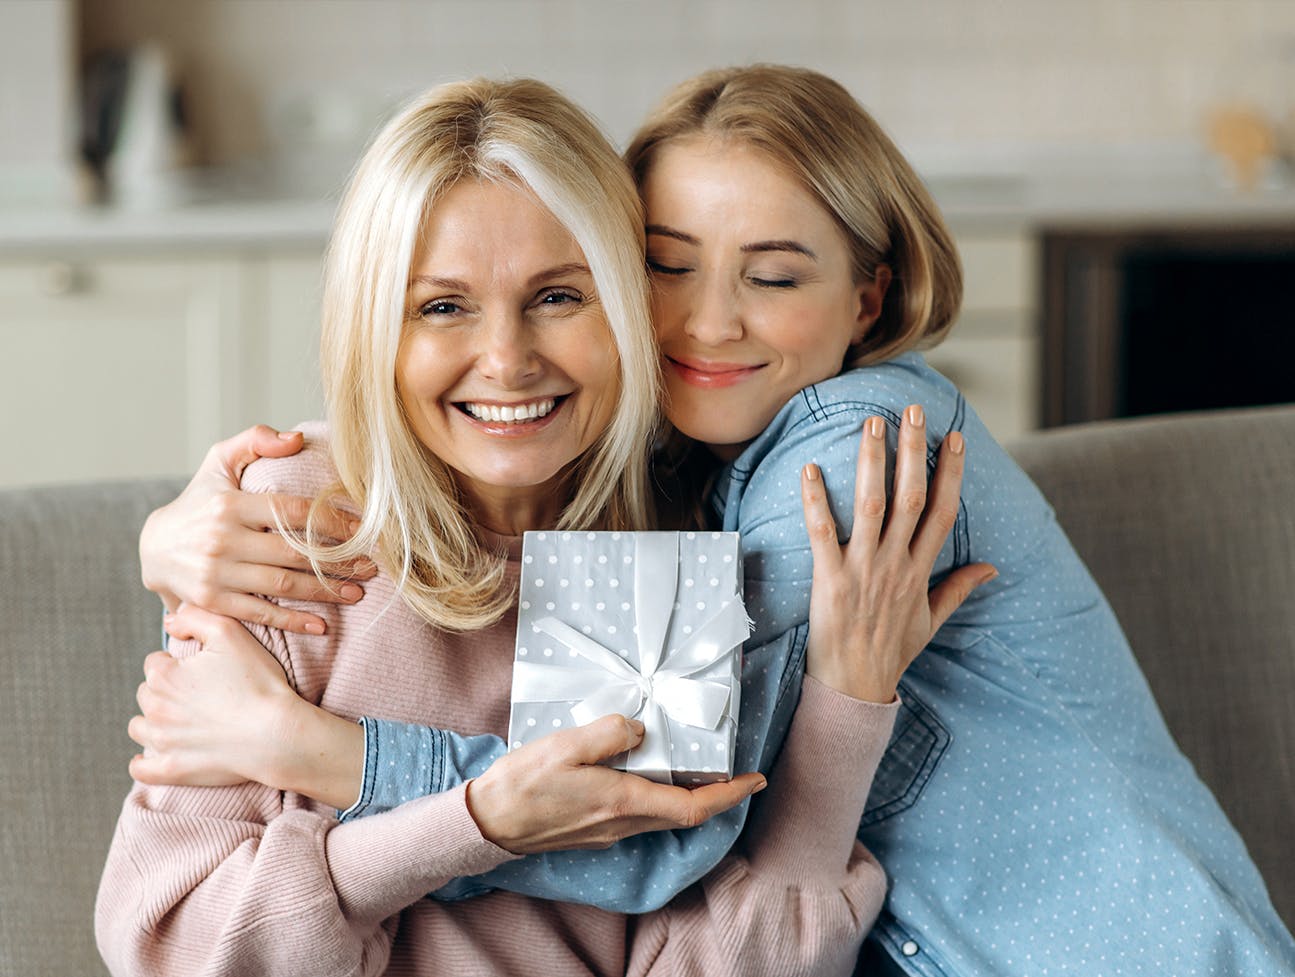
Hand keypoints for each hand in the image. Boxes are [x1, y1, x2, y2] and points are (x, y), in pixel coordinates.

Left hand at [129, 606, 364, 809]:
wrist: (277, 733)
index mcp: (164, 676)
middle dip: (166, 691)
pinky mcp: (172, 770)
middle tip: (198, 694)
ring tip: (182, 720)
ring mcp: (162, 742)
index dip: (177, 663)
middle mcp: (155, 708)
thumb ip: (194, 617)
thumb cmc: (258, 682)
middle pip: (147, 694)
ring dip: (154, 721)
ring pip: (140, 727)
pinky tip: (158, 754)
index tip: (201, 671)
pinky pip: (142, 769)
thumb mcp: (230, 633)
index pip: (155, 663)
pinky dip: (146, 762)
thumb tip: (170, 621)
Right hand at [139, 424, 376, 633]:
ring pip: (282, 584)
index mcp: (230, 504)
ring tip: (357, 592)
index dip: (333, 521)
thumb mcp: (219, 462)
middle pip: (294, 552)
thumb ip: (255, 440)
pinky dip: (293, 622)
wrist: (153, 548)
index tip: (364, 530)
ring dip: (325, 591)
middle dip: (339, 561)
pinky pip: (260, 614)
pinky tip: (322, 625)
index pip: (294, 512)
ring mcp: (215, 573)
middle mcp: (222, 539)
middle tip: (371, 566)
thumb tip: (297, 439)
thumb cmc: (199, 500)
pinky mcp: (212, 602)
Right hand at [465, 715, 766, 853]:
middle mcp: (622, 822)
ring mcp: (608, 830)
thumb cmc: (522, 785)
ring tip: (697, 763)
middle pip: (683, 812)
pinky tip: (648, 772)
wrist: (487, 824)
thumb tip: (639, 728)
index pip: (693, 805)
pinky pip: (639, 813)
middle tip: (735, 768)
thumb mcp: (565, 746)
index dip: (730, 794)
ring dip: (687, 793)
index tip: (755, 780)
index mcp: (622, 801)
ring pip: (661, 814)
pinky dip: (657, 794)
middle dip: (716, 793)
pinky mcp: (594, 829)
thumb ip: (608, 733)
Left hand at [799, 404, 996, 702]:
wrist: (855, 689)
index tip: (954, 437)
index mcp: (919, 571)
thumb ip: (957, 589)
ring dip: (872, 464)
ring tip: (871, 424)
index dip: (950, 473)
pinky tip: (809, 470)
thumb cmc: (890, 654)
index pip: (942, 512)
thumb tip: (991, 567)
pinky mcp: (829, 581)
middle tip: (911, 411)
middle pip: (911, 499)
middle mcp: (895, 565)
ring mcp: (863, 571)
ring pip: (873, 508)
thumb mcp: (930, 621)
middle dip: (913, 452)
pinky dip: (816, 502)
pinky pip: (823, 534)